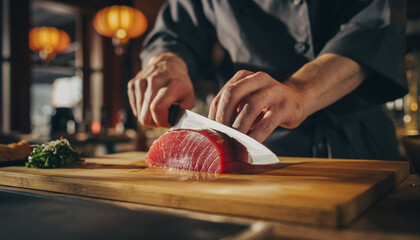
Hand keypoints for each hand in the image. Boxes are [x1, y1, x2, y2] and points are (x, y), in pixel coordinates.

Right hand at [127, 53, 194, 127]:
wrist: (168, 64)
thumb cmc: (180, 83)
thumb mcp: (189, 97)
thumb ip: (183, 112)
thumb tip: (173, 124)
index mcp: (171, 84)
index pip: (157, 108)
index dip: (161, 121)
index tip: (168, 121)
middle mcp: (154, 80)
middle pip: (145, 115)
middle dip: (154, 123)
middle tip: (163, 118)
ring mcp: (141, 81)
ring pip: (139, 113)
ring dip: (148, 116)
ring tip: (158, 109)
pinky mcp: (132, 84)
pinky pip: (134, 108)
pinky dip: (142, 110)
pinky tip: (150, 104)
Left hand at [208, 54, 366, 142]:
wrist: (299, 98)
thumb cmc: (267, 104)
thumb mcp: (248, 100)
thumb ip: (233, 109)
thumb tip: (214, 131)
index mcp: (244, 76)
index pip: (223, 94)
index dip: (214, 113)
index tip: (211, 130)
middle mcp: (258, 78)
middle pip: (232, 94)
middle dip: (222, 117)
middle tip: (219, 136)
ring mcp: (273, 90)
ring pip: (249, 107)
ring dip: (238, 127)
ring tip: (232, 142)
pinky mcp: (285, 106)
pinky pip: (266, 123)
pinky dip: (256, 136)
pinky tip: (250, 145)